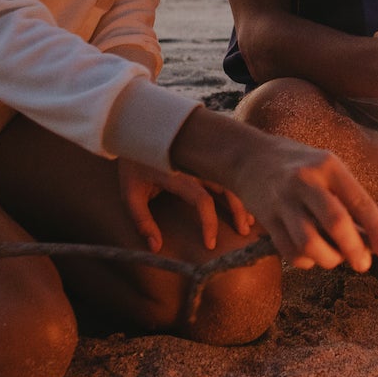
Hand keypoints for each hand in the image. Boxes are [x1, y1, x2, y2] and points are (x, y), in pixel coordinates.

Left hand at [117, 158, 252, 252]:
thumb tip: (156, 247)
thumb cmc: (132, 164)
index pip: (202, 200)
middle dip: (238, 210)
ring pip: (229, 177)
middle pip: (226, 186)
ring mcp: (202, 158)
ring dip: (241, 198)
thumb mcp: (129, 193)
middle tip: (244, 231)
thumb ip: (142, 221)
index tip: (210, 244)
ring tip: (248, 219)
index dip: (209, 223)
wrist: (135, 129)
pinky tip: (242, 198)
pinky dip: (237, 185)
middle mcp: (195, 165)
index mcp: (178, 174)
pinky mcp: (204, 155)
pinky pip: (225, 170)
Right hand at [170, 109, 377, 273]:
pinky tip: (311, 255)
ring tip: (335, 259)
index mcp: (329, 167)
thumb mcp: (328, 171)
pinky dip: (305, 261)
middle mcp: (306, 181)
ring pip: (309, 243)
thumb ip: (348, 202)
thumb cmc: (302, 168)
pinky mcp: (266, 217)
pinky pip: (289, 250)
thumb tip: (372, 243)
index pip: (360, 202)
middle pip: (335, 222)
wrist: (250, 156)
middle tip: (364, 265)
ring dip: (328, 259)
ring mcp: (283, 200)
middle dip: (354, 250)